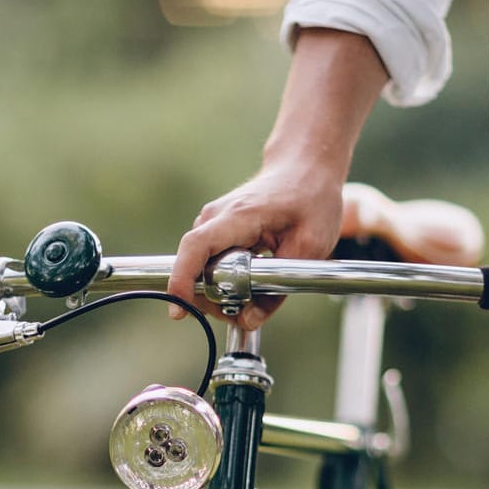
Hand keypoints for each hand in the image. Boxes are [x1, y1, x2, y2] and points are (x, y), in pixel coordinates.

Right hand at [167, 163, 345, 329]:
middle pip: (196, 269)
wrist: (305, 168)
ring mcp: (211, 223)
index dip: (182, 280)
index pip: (196, 248)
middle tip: (251, 310)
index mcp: (239, 217)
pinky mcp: (214, 231)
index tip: (178, 310)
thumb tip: (248, 321)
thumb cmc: (311, 200)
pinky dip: (225, 279)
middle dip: (216, 299)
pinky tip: (250, 278)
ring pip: (201, 270)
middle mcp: (215, 218)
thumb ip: (278, 289)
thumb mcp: (309, 249)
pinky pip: (208, 264)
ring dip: (222, 291)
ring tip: (258, 290)